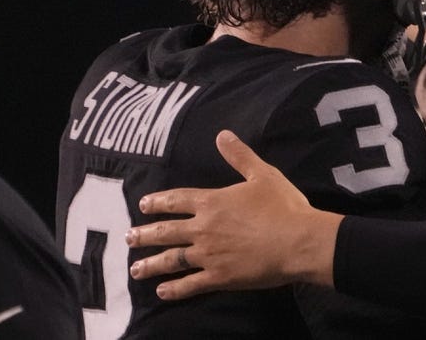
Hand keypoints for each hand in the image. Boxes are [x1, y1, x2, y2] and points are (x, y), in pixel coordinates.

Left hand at [125, 130, 342, 299]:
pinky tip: (162, 291)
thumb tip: (222, 135)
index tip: (142, 205)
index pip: (177, 200)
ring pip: (171, 260)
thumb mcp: (263, 174)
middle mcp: (203, 228)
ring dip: (151, 264)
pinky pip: (190, 285)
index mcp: (212, 202)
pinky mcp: (219, 277)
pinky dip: (174, 289)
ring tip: (134, 269)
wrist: (297, 241)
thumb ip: (239, 156)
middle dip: (144, 234)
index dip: (158, 202)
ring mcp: (208, 254)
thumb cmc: (283, 206)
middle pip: (166, 231)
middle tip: (128, 238)